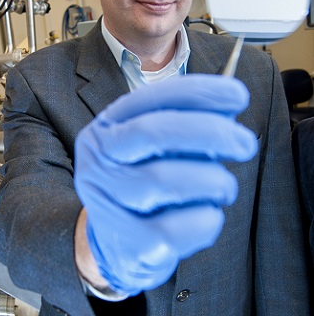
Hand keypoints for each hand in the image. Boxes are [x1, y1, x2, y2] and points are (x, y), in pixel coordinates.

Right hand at [74, 74, 257, 295]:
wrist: (113, 247)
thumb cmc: (144, 187)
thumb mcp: (155, 151)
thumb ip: (185, 127)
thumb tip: (228, 108)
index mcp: (106, 129)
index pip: (150, 99)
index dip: (198, 93)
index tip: (238, 96)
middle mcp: (96, 161)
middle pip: (153, 132)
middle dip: (210, 132)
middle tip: (245, 143)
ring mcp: (105, 202)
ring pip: (164, 181)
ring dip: (212, 181)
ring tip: (223, 188)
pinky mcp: (124, 243)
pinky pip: (174, 229)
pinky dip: (204, 221)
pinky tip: (205, 217)